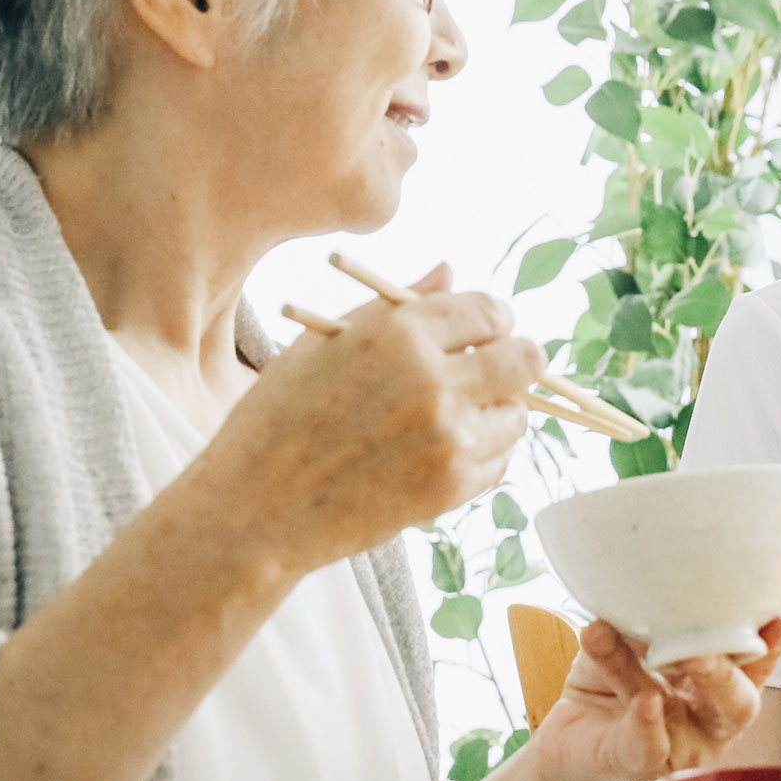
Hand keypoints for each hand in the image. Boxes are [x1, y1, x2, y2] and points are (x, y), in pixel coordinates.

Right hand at [207, 265, 544, 574]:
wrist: (256, 508)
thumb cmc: (279, 418)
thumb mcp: (326, 342)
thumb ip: (397, 304)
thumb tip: (449, 272)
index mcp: (399, 332)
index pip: (490, 311)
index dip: (492, 320)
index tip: (483, 333)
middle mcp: (432, 380)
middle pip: (525, 360)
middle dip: (514, 360)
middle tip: (489, 372)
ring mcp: (446, 437)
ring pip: (516, 415)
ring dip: (496, 412)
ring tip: (453, 417)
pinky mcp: (449, 487)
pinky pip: (499, 463)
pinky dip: (481, 456)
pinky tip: (441, 452)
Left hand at [530, 616, 780, 780]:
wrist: (563, 735)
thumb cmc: (608, 680)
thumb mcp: (627, 640)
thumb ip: (645, 622)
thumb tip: (649, 590)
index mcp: (714, 683)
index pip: (752, 665)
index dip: (770, 646)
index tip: (779, 618)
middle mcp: (707, 719)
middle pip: (738, 701)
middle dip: (727, 670)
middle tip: (706, 644)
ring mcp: (678, 747)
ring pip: (686, 715)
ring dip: (666, 678)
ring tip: (657, 652)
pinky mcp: (637, 764)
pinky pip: (648, 748)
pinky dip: (647, 724)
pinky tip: (646, 701)